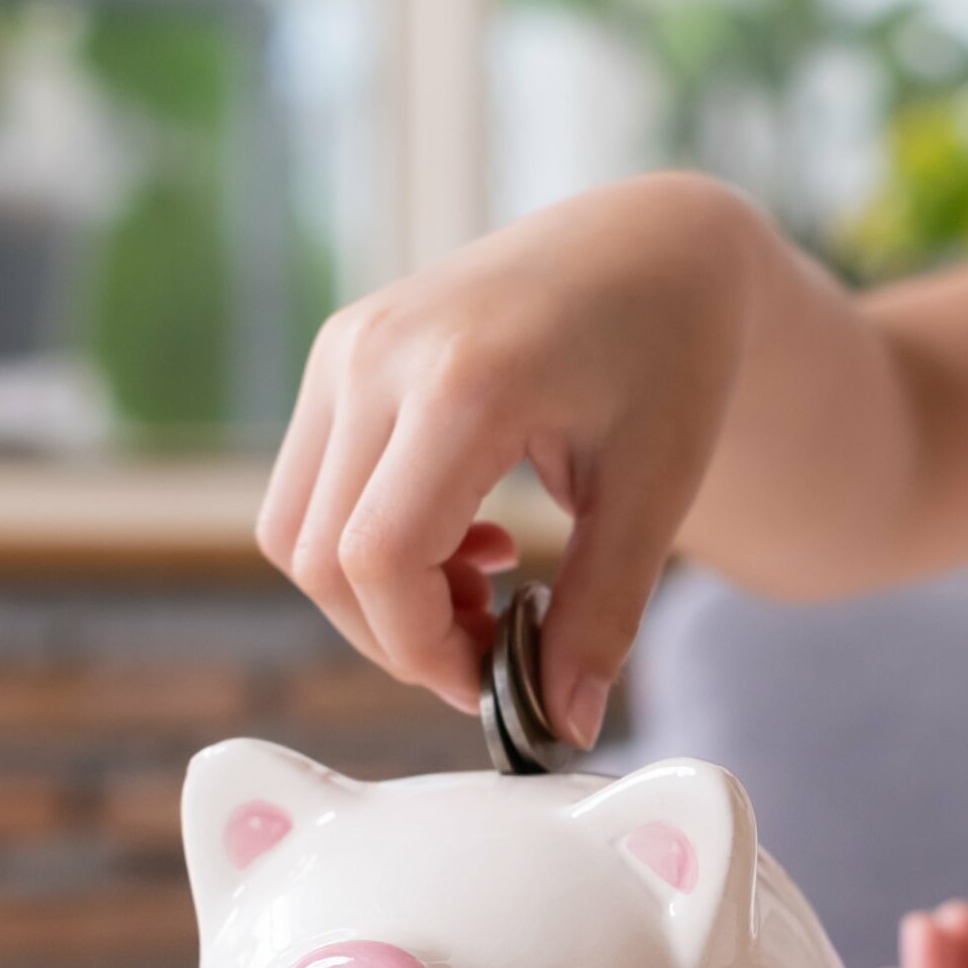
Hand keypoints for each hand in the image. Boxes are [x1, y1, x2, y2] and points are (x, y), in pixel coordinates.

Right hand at [255, 173, 765, 744]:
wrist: (654, 244)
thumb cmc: (672, 355)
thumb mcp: (656, 492)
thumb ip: (603, 612)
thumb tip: (561, 723)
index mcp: (464, 380)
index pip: (379, 560)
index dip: (424, 650)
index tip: (497, 679)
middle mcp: (379, 354)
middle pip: (323, 559)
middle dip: (401, 637)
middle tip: (496, 646)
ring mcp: (346, 346)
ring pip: (296, 532)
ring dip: (374, 596)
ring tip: (483, 584)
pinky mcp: (338, 352)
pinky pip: (308, 489)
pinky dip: (364, 543)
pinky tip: (460, 533)